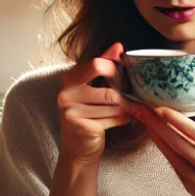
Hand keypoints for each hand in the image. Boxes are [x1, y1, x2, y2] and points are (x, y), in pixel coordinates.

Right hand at [57, 42, 135, 165]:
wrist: (79, 149)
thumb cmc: (88, 115)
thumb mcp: (92, 88)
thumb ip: (103, 65)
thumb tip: (118, 46)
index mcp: (68, 79)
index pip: (97, 64)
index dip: (116, 70)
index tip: (124, 78)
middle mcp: (65, 93)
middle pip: (108, 88)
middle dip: (123, 93)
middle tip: (129, 97)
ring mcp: (71, 111)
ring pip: (114, 104)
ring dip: (126, 108)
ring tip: (126, 110)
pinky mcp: (82, 126)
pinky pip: (114, 118)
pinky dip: (123, 119)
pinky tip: (122, 119)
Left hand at [132, 98, 194, 195]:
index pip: (193, 132)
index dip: (174, 119)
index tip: (159, 106)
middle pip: (174, 141)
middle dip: (153, 123)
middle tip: (138, 108)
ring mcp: (194, 178)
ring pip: (168, 153)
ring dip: (153, 134)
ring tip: (140, 117)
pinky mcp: (188, 185)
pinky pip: (173, 162)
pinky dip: (163, 147)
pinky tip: (155, 134)